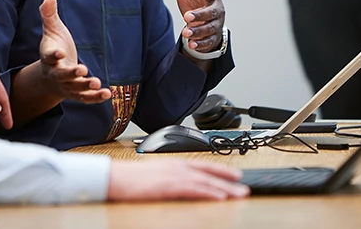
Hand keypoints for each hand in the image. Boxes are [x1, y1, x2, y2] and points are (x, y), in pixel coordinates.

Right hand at [38, 0, 111, 103]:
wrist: (49, 76)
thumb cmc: (54, 47)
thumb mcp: (51, 30)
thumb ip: (49, 15)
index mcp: (48, 57)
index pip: (49, 56)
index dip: (53, 55)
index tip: (60, 53)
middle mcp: (56, 73)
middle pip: (62, 75)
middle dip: (72, 74)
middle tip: (82, 70)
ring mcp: (66, 86)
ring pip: (74, 89)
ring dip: (85, 87)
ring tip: (96, 83)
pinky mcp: (76, 94)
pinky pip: (85, 98)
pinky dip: (95, 98)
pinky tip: (107, 94)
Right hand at [108, 160, 248, 200]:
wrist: (116, 177)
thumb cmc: (132, 177)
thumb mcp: (157, 174)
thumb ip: (172, 176)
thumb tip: (184, 184)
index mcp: (176, 163)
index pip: (204, 165)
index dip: (222, 170)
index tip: (237, 175)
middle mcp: (178, 167)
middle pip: (210, 173)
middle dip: (229, 181)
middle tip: (245, 188)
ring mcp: (174, 176)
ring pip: (206, 182)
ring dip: (224, 189)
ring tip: (239, 195)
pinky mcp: (169, 187)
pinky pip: (194, 190)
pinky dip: (209, 193)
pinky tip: (219, 197)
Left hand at [172, 0, 224, 51]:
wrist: (198, 19)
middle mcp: (217, 9)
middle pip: (212, 12)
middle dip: (201, 15)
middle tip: (186, 16)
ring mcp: (216, 24)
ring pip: (210, 28)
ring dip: (199, 31)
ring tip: (186, 33)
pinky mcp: (212, 37)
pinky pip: (209, 41)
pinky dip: (201, 43)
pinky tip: (191, 44)